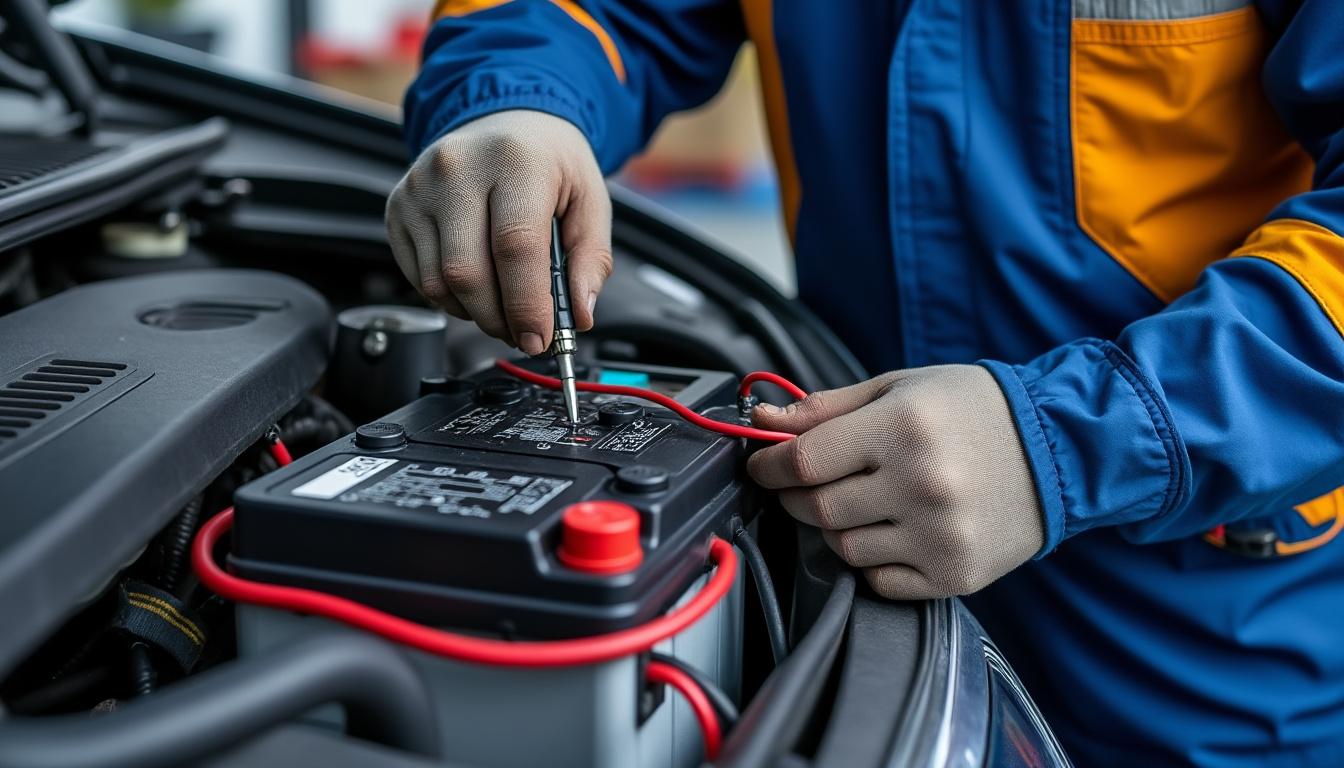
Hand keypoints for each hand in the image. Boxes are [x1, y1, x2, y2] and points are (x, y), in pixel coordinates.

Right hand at [385, 110, 611, 353]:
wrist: (506, 120)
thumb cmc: (549, 163)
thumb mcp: (589, 201)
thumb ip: (590, 260)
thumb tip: (579, 314)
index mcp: (515, 160)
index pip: (515, 246)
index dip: (527, 304)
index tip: (540, 338)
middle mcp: (458, 167)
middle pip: (468, 272)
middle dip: (499, 318)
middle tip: (524, 332)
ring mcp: (420, 186)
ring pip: (438, 282)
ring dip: (474, 313)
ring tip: (503, 310)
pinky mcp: (398, 206)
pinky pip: (418, 277)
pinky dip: (448, 298)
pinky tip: (475, 288)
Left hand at [747, 366, 1044, 599]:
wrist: (1059, 448)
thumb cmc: (973, 410)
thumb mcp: (899, 388)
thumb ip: (826, 407)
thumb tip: (763, 420)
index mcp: (904, 429)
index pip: (804, 461)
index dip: (770, 465)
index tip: (764, 464)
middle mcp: (921, 485)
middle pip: (817, 508)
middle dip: (795, 495)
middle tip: (805, 481)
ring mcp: (939, 535)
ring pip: (843, 547)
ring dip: (836, 525)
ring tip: (863, 499)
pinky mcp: (954, 574)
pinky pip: (878, 580)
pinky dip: (871, 559)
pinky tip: (893, 529)